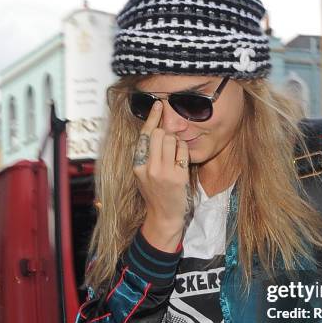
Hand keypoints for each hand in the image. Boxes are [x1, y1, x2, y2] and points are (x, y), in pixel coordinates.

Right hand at [134, 101, 192, 245]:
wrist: (163, 217)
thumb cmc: (156, 194)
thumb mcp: (144, 175)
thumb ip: (147, 155)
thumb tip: (155, 130)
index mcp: (137, 165)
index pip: (144, 135)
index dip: (152, 118)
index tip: (159, 104)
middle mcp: (148, 167)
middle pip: (159, 134)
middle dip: (167, 132)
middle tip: (171, 139)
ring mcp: (163, 172)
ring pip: (171, 140)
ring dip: (177, 141)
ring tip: (176, 154)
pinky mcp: (177, 177)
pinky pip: (183, 151)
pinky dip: (184, 151)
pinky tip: (181, 161)